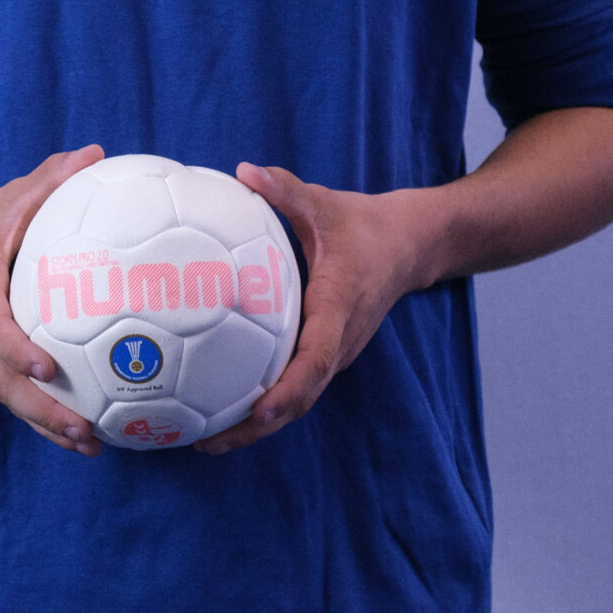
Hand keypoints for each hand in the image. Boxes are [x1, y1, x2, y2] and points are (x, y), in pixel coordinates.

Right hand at [0, 144, 105, 454]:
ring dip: (43, 423)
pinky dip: (40, 415)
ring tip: (89, 443)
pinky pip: (9, 393)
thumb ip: (51, 177)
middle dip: (39, 408)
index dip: (16, 348)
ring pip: (4, 396)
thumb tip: (98, 154)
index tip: (47, 366)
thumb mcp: (9, 194)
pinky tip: (82, 432)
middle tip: (84, 429)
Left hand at [194, 163, 429, 454]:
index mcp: (338, 309)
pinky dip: (263, 402)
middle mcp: (338, 342)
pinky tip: (219, 404)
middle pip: (299, 398)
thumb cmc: (365, 225)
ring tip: (202, 438)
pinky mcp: (326, 351)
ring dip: (256, 425)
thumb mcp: (325, 204)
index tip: (255, 413)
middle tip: (204, 442)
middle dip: (255, 428)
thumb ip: (286, 190)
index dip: (287, 391)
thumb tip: (245, 170)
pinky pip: (295, 383)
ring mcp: (334, 352)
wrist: (410, 245)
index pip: (315, 361)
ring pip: (297, 399)